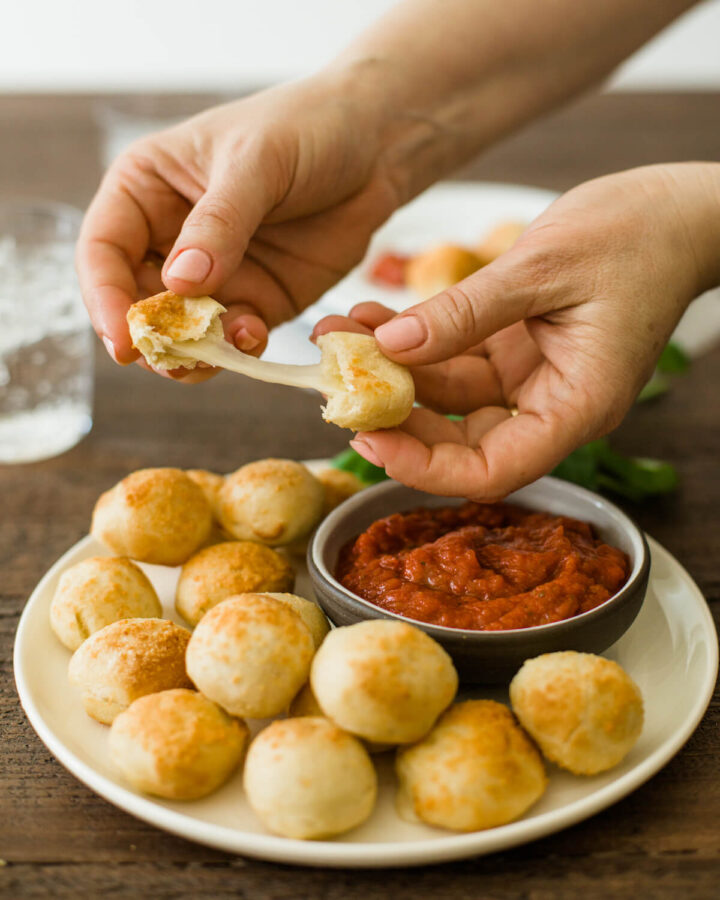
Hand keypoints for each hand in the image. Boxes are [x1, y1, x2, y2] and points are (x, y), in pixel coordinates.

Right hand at [76, 71, 399, 378]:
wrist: (376, 149)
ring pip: (184, 332)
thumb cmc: (306, 129)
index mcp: (147, 190)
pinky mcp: (258, 301)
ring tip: (213, 356)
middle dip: (151, 337)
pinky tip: (253, 336)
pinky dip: (237, 349)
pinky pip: (234, 339)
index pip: (103, 250)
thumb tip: (180, 283)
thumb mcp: (256, 162)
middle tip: (171, 359)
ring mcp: (216, 276)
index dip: (105, 297)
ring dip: (192, 353)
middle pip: (137, 304)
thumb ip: (219, 222)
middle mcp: (172, 239)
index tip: (122, 337)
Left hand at [315, 164, 719, 498]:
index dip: (428, 468)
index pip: (495, 470)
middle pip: (462, 441)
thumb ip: (466, 312)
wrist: (675, 211)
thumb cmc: (637, 236)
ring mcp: (530, 380)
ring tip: (339, 333)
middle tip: (333, 384)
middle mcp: (551, 404)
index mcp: (577, 405)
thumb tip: (392, 344)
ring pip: (449, 399)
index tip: (370, 439)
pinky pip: (455, 360)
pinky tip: (372, 316)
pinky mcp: (515, 352)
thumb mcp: (544, 268)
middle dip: (396, 416)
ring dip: (393, 370)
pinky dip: (415, 341)